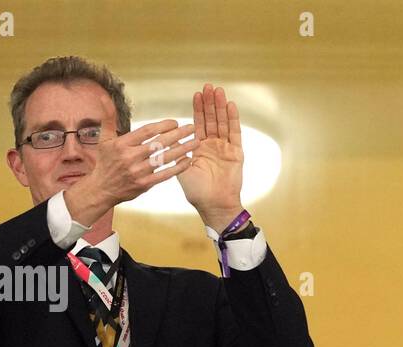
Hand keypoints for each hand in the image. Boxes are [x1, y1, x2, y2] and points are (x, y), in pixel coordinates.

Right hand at [64, 119, 198, 223]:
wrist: (102, 189)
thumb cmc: (105, 161)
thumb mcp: (104, 139)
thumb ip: (108, 117)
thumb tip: (103, 96)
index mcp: (122, 144)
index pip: (146, 131)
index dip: (162, 126)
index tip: (175, 122)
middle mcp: (130, 157)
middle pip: (158, 143)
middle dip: (177, 135)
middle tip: (192, 127)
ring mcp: (138, 172)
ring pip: (164, 158)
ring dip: (182, 149)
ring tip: (196, 142)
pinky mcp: (144, 184)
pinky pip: (164, 174)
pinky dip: (177, 168)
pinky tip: (188, 161)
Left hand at [177, 83, 245, 231]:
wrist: (213, 205)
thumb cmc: (197, 191)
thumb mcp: (182, 168)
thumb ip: (177, 151)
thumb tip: (166, 137)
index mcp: (200, 148)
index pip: (199, 124)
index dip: (199, 110)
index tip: (197, 94)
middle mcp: (213, 146)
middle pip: (212, 120)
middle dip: (210, 103)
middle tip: (208, 86)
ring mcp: (226, 148)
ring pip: (223, 123)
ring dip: (221, 107)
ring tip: (218, 91)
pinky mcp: (236, 153)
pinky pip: (235, 133)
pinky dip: (233, 119)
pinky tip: (231, 106)